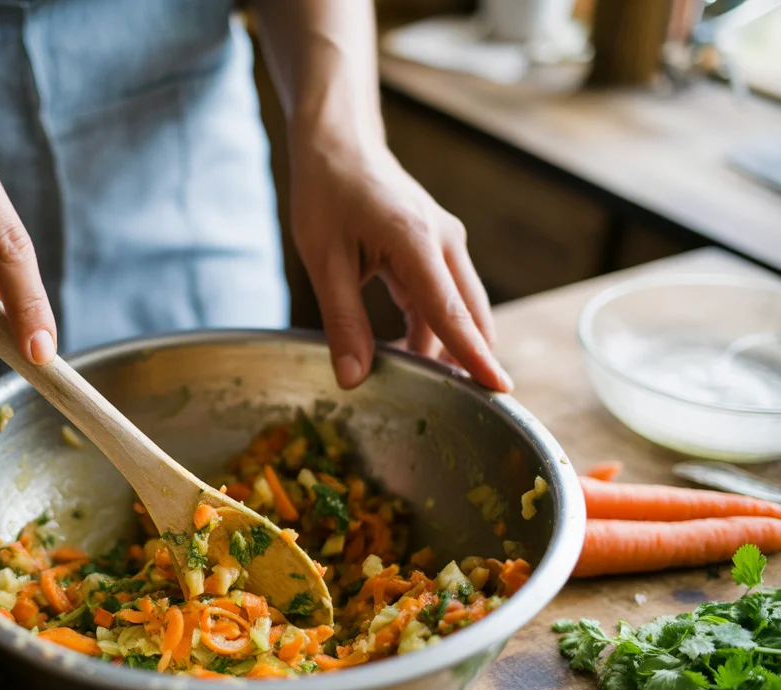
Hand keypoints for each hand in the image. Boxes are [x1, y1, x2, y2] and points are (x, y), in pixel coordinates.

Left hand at [289, 133, 510, 391]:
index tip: (500, 390)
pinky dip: (435, 328)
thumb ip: (342, 320)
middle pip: (470, 314)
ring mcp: (447, 243)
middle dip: (470, 360)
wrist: (340, 144)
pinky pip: (445, 297)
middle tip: (463, 410)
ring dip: (448, 347)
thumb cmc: (327, 194)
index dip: (474, 356)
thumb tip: (353, 377)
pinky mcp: (438, 248)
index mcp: (417, 242)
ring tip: (430, 389)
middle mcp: (445, 242)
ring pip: (460, 308)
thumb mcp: (324, 261)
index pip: (451, 313)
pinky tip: (412, 353)